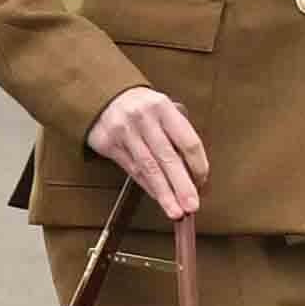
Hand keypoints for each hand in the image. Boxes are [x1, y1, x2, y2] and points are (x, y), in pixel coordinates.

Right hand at [89, 84, 211, 222]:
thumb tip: (192, 171)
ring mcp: (124, 132)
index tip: (202, 181)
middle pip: (167, 157)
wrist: (102, 94)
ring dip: (164, 193)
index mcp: (162, 107)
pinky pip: (132, 170)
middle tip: (192, 205)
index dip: (198, 164)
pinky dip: (147, 186)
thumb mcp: (162, 108)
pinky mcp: (109, 144)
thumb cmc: (141, 106)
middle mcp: (143, 119)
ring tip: (176, 211)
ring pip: (148, 168)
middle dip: (181, 185)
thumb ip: (177, 133)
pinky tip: (158, 197)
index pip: (187, 140)